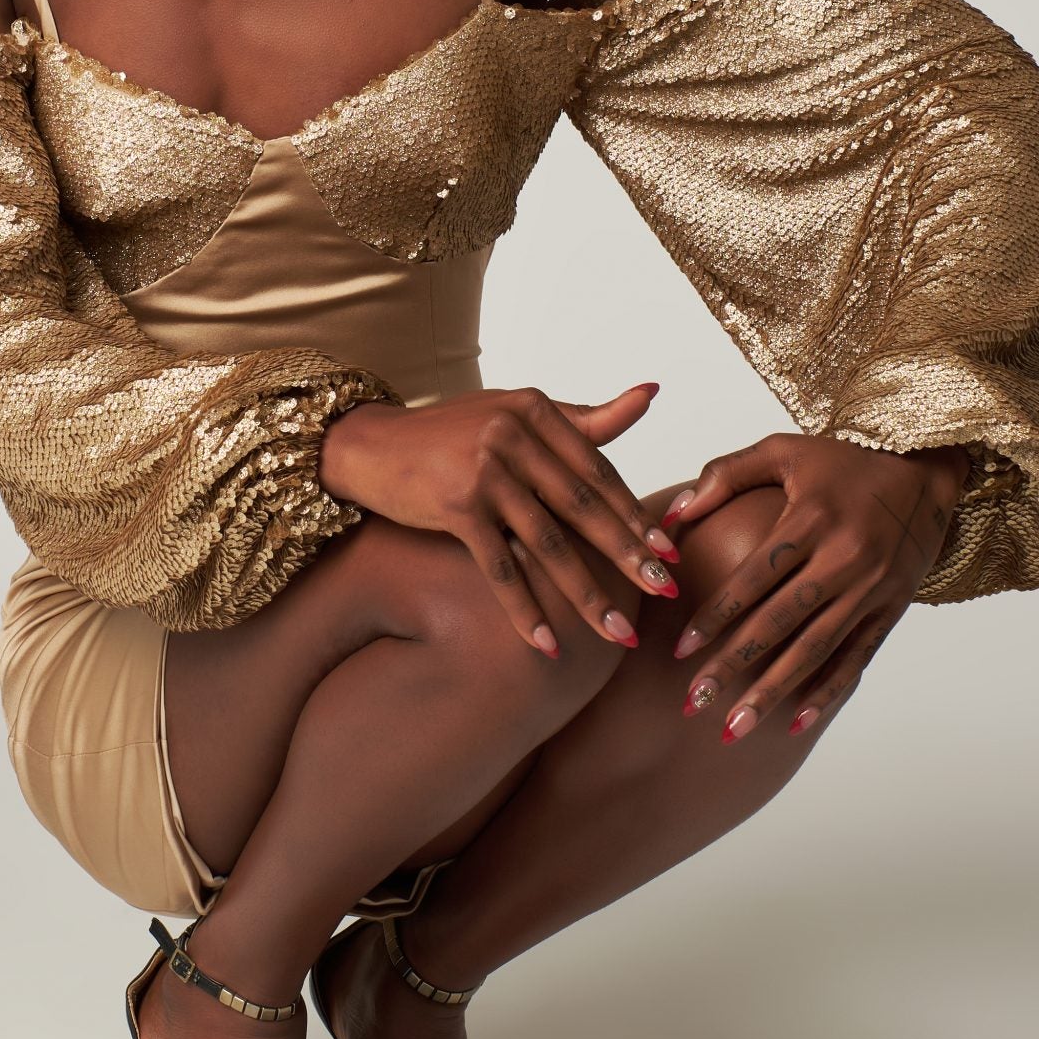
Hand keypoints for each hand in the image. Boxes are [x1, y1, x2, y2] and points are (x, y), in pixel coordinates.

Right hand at [319, 384, 682, 653]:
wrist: (369, 446)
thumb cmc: (450, 433)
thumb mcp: (515, 414)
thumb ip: (583, 418)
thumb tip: (653, 393)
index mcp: (537, 410)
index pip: (598, 471)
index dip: (634, 514)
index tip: (669, 551)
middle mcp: (514, 435)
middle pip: (583, 507)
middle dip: (627, 555)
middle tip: (664, 590)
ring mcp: (485, 470)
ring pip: (549, 545)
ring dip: (587, 595)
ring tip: (618, 633)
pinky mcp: (456, 506)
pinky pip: (500, 568)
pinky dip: (523, 610)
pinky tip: (546, 644)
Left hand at [664, 432, 970, 737]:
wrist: (929, 470)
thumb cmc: (846, 459)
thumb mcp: (785, 450)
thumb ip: (726, 474)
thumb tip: (674, 513)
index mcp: (811, 520)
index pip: (754, 578)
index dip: (716, 616)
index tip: (679, 651)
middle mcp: (842, 559)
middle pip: (778, 623)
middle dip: (733, 667)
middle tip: (694, 703)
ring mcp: (870, 588)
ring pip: (814, 650)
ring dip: (772, 692)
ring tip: (734, 729)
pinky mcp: (891, 608)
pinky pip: (856, 658)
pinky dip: (826, 693)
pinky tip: (795, 723)